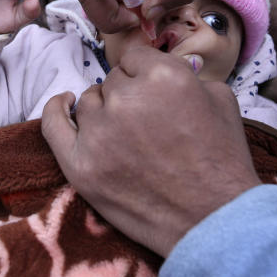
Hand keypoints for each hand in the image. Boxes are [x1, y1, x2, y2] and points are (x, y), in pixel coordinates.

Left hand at [41, 47, 260, 256]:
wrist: (214, 220)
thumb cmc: (223, 161)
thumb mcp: (221, 98)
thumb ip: (185, 73)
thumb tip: (158, 70)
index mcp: (163, 75)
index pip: (135, 57)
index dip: (146, 74)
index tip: (155, 94)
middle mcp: (126, 99)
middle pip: (112, 81)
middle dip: (130, 96)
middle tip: (151, 125)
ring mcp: (99, 134)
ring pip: (89, 103)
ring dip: (106, 112)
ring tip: (130, 137)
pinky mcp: (80, 166)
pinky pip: (53, 125)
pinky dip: (56, 110)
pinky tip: (64, 103)